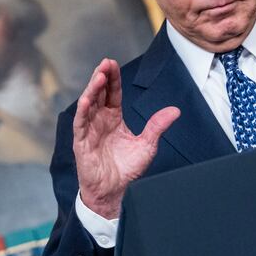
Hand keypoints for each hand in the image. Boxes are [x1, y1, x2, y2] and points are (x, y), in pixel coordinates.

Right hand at [73, 58, 179, 218]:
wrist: (115, 193)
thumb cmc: (128, 170)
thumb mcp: (147, 144)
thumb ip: (158, 126)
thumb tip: (175, 110)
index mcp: (113, 118)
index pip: (112, 93)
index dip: (112, 78)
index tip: (112, 63)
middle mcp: (100, 121)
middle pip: (98, 93)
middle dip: (101, 77)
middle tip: (106, 63)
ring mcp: (89, 130)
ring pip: (88, 104)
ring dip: (91, 89)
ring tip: (98, 76)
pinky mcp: (82, 142)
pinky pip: (80, 123)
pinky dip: (82, 110)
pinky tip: (86, 99)